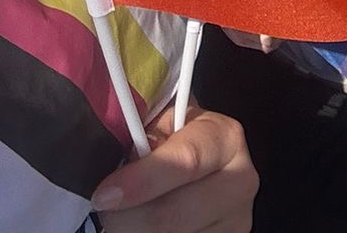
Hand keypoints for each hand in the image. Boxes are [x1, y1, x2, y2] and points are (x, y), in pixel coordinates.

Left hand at [91, 109, 255, 232]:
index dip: (140, 181)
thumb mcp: (160, 124)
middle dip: (127, 217)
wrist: (197, 166)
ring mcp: (237, 219)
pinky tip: (145, 228)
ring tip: (128, 216)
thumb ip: (141, 134)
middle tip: (106, 211)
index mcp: (225, 138)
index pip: (184, 162)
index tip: (105, 195)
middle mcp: (241, 179)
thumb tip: (114, 156)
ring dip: (136, 232)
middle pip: (172, 215)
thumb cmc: (171, 142)